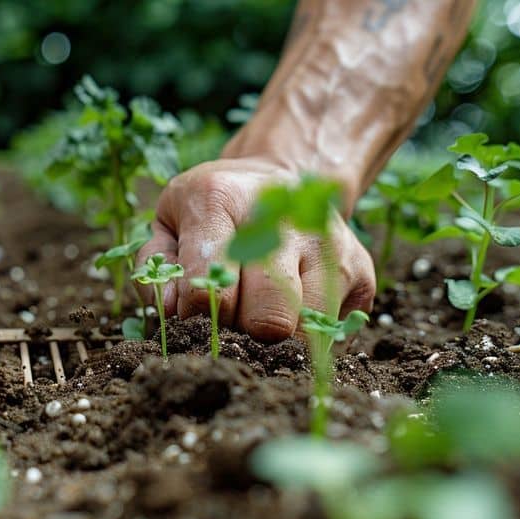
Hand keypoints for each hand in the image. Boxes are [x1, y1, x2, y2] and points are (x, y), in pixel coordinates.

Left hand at [137, 157, 375, 340]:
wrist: (282, 177)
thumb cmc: (215, 209)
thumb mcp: (170, 220)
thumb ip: (157, 267)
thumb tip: (172, 314)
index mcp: (222, 199)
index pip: (210, 288)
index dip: (196, 317)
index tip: (193, 315)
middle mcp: (284, 218)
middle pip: (268, 319)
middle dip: (243, 334)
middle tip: (231, 320)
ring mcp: (331, 245)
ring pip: (305, 332)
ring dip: (277, 339)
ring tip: (259, 312)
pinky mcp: (362, 271)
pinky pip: (331, 333)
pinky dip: (307, 336)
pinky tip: (291, 307)